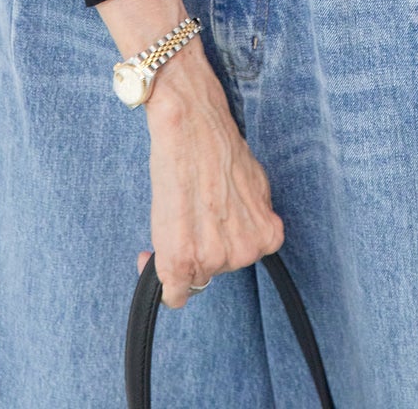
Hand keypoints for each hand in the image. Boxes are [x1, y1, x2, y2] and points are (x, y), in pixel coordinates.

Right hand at [136, 43, 284, 309]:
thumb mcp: (255, 184)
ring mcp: (214, 258)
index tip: (204, 231)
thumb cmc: (219, 146)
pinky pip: (173, 293)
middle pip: (216, 268)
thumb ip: (254, 215)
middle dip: (202, 244)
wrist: (191, 124)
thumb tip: (245, 228)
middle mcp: (244, 253)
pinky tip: (151, 258)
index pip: (240, 259)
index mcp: (266, 236)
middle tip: (189, 211)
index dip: (219, 243)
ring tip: (175, 211)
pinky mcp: (181, 259)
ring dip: (180, 252)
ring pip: (192, 275)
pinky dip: (162, 280)